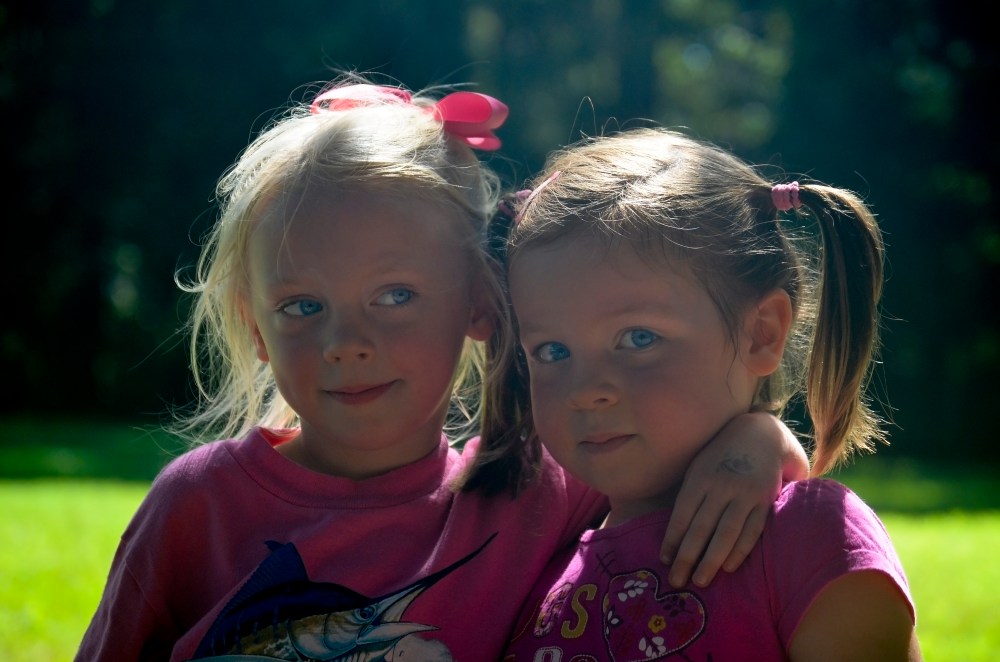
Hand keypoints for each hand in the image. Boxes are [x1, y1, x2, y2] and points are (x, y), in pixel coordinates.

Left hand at [661, 412, 807, 587]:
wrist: (761, 433)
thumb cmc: (720, 454)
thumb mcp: (698, 465)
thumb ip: (689, 494)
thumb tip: (672, 529)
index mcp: (700, 477)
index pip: (682, 514)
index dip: (673, 539)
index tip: (665, 560)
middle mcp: (721, 486)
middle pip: (701, 528)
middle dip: (687, 557)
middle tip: (677, 581)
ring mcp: (744, 494)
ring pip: (726, 533)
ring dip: (712, 560)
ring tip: (700, 580)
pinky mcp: (764, 501)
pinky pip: (752, 531)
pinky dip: (740, 551)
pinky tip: (729, 567)